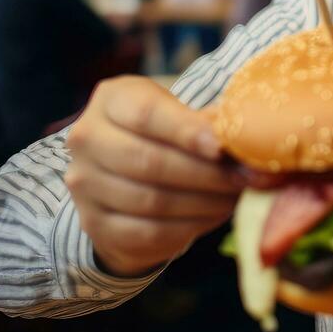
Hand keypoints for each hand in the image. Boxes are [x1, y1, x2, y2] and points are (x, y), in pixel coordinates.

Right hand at [63, 76, 237, 276]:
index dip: (187, 132)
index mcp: (110, 100)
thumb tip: (248, 139)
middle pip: (148, 161)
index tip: (223, 146)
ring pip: (150, 200)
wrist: (123, 176)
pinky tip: (212, 216)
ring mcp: (84, 184)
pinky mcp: (94, 223)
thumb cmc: (162, 135)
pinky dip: (187, 227)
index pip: (147, 114)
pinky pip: (147, 232)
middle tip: (244, 178)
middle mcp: (87, 139)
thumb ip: (207, 123)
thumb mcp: (179, 114)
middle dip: (205, 173)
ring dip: (203, 202)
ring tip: (234, 197)